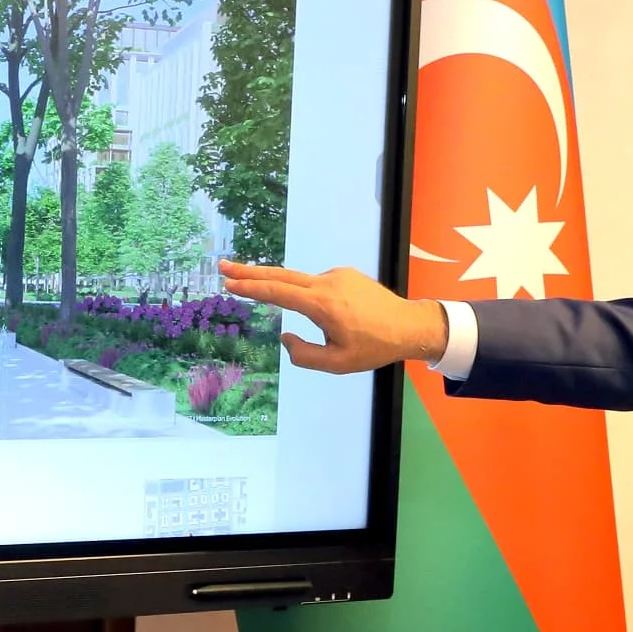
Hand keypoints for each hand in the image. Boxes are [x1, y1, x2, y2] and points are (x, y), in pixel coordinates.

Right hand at [215, 260, 448, 374]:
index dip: (251, 287)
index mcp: (323, 305)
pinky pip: (319, 286)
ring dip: (289, 293)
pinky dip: (313, 298)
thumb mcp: (337, 364)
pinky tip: (338, 319)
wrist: (409, 325)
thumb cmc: (374, 347)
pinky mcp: (345, 274)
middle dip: (250, 272)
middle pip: (281, 275)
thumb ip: (304, 355)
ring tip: (317, 320)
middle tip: (223, 268)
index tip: (229, 283)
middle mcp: (327, 283)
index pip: (278, 292)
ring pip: (301, 284)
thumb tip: (286, 338)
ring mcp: (337, 275)